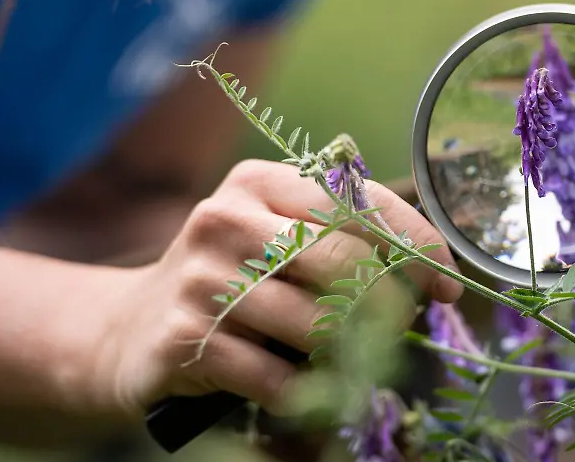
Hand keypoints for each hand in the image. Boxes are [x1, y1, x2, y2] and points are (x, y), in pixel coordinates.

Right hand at [88, 159, 462, 420]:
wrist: (127, 331)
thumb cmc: (227, 281)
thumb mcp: (274, 239)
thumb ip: (338, 239)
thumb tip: (428, 269)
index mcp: (258, 183)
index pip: (356, 203)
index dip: (414, 243)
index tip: (447, 281)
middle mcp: (226, 220)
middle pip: (344, 263)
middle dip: (388, 305)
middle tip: (398, 329)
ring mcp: (201, 279)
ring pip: (317, 324)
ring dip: (346, 354)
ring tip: (344, 360)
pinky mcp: (184, 338)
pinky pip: (276, 375)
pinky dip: (302, 391)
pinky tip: (299, 388)